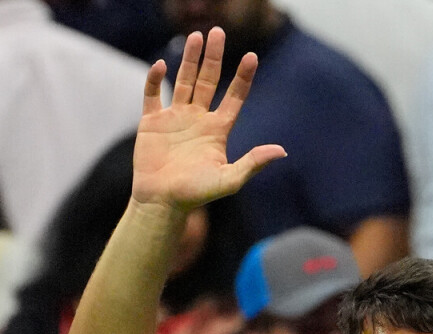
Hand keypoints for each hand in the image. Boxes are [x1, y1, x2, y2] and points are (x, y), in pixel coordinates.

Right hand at [131, 29, 286, 212]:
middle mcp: (198, 119)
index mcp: (218, 130)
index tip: (252, 57)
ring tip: (196, 36)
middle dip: (214, 57)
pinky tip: (161, 65)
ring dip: (189, 60)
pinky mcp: (151, 122)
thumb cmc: (196, 195)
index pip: (234, 97)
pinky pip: (153, 95)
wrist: (162, 202)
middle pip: (208, 81)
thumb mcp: (230, 179)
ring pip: (184, 81)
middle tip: (218, 31)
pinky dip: (155, 79)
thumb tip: (281, 151)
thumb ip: (253, 163)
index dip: (243, 77)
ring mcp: (175, 118)